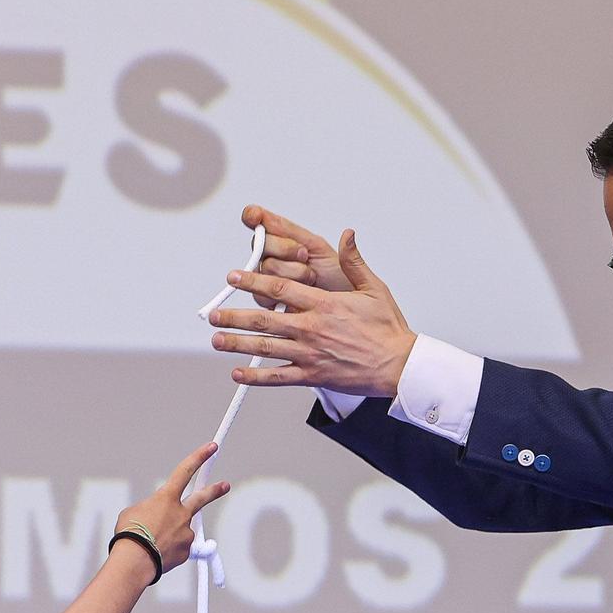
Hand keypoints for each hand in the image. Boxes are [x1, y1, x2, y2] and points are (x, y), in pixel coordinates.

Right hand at [117, 442, 230, 573]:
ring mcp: (186, 531)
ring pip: (181, 530)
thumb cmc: (129, 534)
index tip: (211, 448)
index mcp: (166, 498)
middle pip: (201, 498)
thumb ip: (150, 510)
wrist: (135, 560)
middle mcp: (181, 513)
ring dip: (170, 536)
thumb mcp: (133, 513)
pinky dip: (168, 550)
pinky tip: (157, 554)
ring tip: (154, 544)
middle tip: (225, 485)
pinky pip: (178, 548)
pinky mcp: (187, 550)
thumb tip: (158, 518)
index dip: (199, 457)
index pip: (185, 471)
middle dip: (214, 491)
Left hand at [206, 227, 417, 395]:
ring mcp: (310, 354)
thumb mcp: (374, 289)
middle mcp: (312, 328)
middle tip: (213, 313)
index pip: (281, 287)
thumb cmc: (388, 328)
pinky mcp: (313, 375)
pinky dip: (256, 377)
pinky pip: (279, 377)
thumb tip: (347, 234)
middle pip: (265, 318)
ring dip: (238, 343)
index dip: (254, 281)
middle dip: (235, 315)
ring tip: (216, 339)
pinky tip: (237, 373)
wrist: (399, 366)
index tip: (234, 276)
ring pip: (266, 347)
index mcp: (324, 304)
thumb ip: (355, 261)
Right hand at [240, 204, 349, 300]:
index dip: (253, 216)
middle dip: (286, 249)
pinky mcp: (267, 300)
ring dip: (293, 273)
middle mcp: (270, 255)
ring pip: (265, 267)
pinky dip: (285, 292)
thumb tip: (268, 212)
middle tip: (304, 256)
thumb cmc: (335, 276)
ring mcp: (266, 277)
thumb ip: (290, 230)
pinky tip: (298, 292)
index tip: (255, 216)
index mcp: (281, 237)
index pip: (257, 220)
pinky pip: (261, 294)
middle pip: (261, 244)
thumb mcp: (316, 246)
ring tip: (310, 278)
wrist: (344, 306)